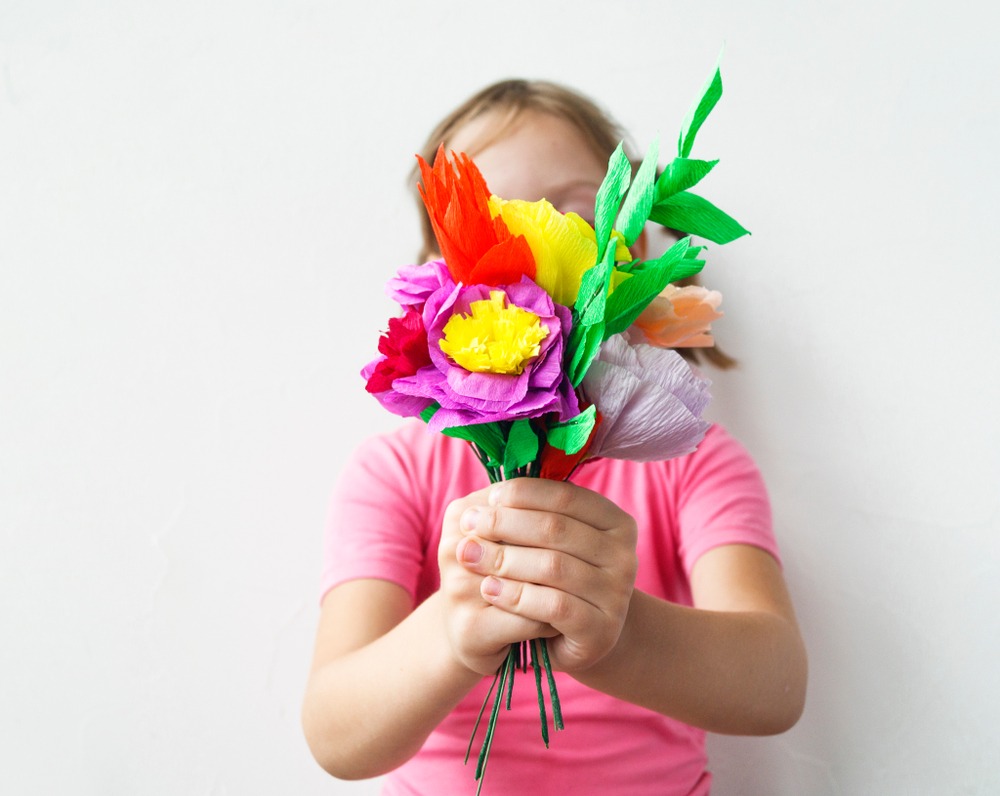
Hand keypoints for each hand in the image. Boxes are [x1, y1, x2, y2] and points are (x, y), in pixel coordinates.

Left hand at [453, 478, 638, 672]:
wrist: (577, 638)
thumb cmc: (556, 580)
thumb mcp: (550, 543)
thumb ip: (529, 516)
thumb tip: (483, 504)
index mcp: (615, 522)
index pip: (566, 496)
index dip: (523, 494)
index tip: (488, 499)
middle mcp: (625, 555)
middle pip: (556, 529)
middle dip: (505, 524)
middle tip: (469, 524)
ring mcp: (617, 595)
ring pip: (553, 566)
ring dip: (504, 559)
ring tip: (470, 556)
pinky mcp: (601, 630)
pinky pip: (554, 605)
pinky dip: (516, 595)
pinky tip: (489, 589)